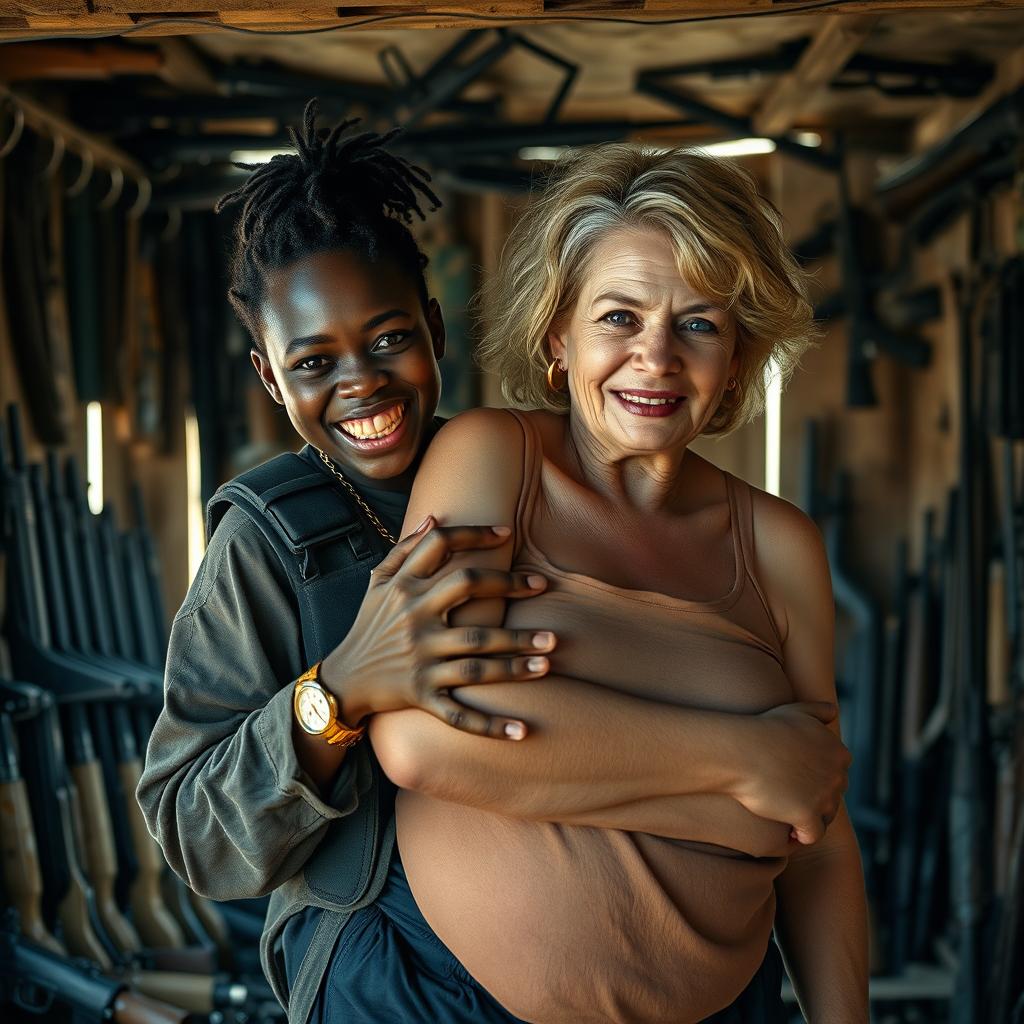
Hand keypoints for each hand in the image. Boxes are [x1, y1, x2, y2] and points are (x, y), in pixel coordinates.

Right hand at [320, 516, 553, 739]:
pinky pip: (459, 714)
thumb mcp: (376, 584)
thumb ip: (404, 550)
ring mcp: (420, 660)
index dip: (475, 535)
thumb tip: (434, 518)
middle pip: (468, 591)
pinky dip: (490, 726)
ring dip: (516, 659)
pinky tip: (523, 731)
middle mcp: (414, 620)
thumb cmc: (369, 626)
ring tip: (550, 655)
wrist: (344, 680)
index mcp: (404, 589)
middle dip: (509, 587)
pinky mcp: (422, 696)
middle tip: (544, 587)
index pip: (441, 546)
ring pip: (476, 657)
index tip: (507, 533)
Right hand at [732, 701, 850, 844]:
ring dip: (810, 820)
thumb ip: (818, 710)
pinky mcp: (808, 815)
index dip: (816, 779)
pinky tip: (788, 835)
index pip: (837, 774)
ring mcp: (825, 796)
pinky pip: (812, 836)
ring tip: (787, 817)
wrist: (741, 750)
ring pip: (825, 818)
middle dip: (815, 800)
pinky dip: (802, 837)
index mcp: (839, 751)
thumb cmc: (763, 728)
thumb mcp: (795, 710)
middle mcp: (838, 774)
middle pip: (833, 797)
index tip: (795, 781)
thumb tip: (834, 711)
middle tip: (788, 800)